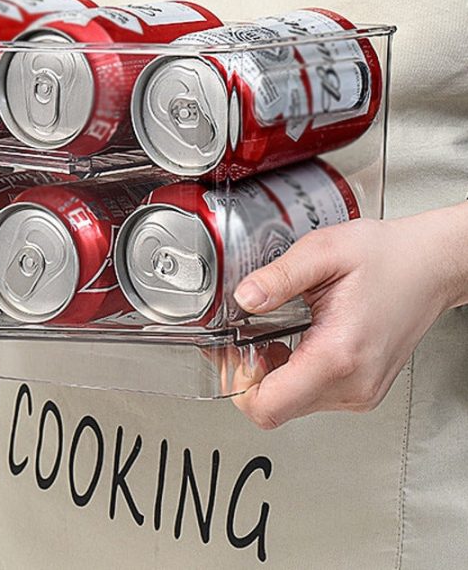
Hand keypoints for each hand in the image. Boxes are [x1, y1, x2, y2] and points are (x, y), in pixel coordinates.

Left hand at [231, 204, 467, 428]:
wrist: (429, 265)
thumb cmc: (387, 258)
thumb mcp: (322, 252)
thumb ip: (277, 277)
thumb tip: (244, 297)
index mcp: (338, 355)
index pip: (269, 407)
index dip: (238, 384)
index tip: (232, 353)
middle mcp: (352, 384)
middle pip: (276, 409)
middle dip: (250, 376)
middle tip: (246, 337)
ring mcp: (359, 392)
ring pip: (292, 405)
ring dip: (272, 375)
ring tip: (273, 333)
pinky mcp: (361, 389)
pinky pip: (312, 396)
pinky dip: (293, 373)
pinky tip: (293, 340)